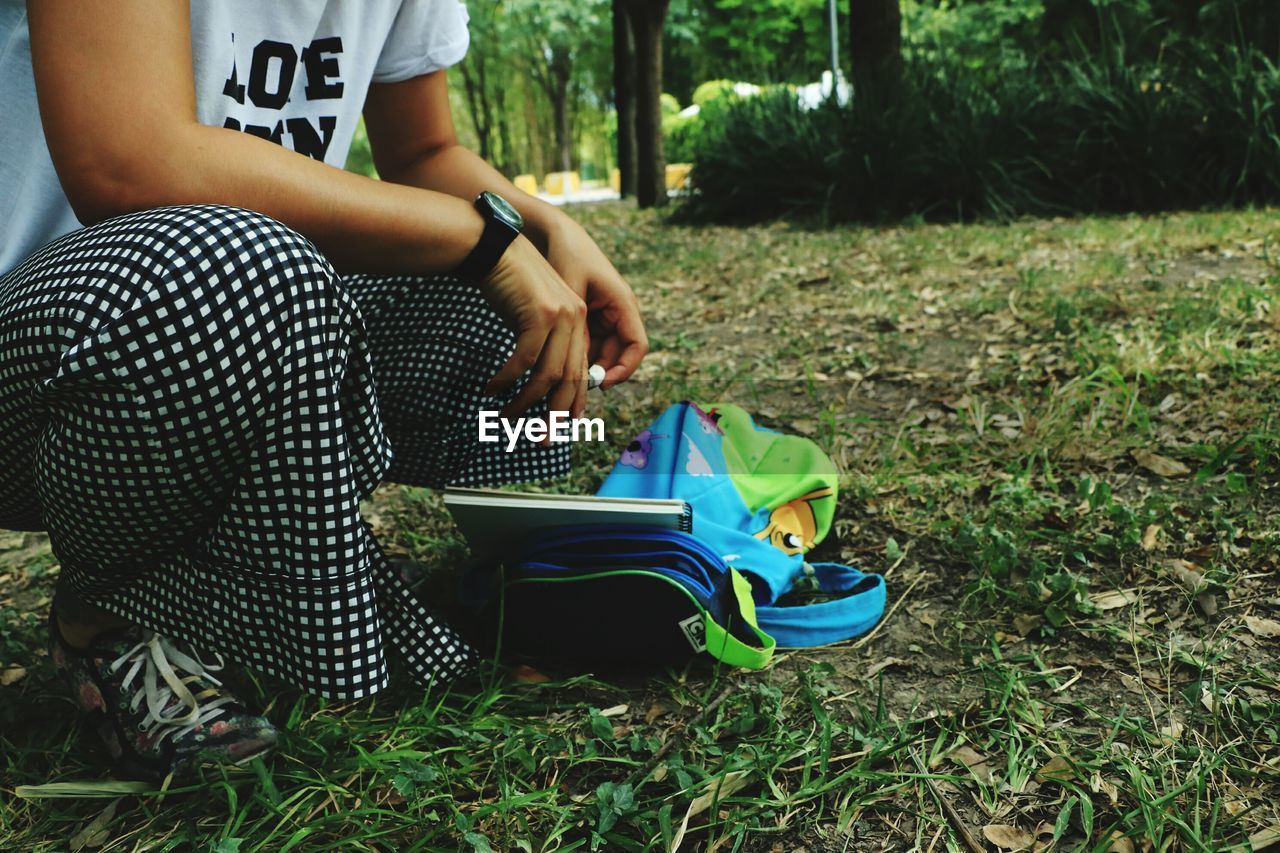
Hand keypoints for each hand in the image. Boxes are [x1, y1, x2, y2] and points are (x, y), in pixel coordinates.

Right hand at [478, 235, 589, 420]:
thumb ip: (540, 341)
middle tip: (542, 439)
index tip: (564, 425)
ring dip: (526, 401)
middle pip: (569, 378)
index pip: (580, 369)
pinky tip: (492, 390)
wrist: (492, 248)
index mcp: (577, 319)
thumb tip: (534, 376)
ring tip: (508, 417)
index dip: (574, 401)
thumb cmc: (507, 282)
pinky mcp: (539, 314)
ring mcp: (559, 316)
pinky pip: (524, 360)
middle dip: (555, 414)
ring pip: (547, 374)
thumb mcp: (530, 313)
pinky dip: (508, 380)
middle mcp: (575, 318)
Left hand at [542, 217, 647, 389]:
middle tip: (573, 389)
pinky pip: (590, 344)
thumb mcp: (572, 290)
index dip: (623, 370)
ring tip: (562, 379)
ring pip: (602, 353)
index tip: (601, 385)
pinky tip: (557, 362)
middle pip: (618, 355)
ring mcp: (606, 316)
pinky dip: (578, 355)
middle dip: (600, 374)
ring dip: (587, 367)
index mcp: (623, 304)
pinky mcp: (592, 317)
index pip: (636, 346)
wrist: (557, 234)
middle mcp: (620, 313)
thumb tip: (580, 364)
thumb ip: (579, 326)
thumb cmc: (567, 255)